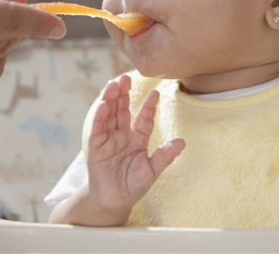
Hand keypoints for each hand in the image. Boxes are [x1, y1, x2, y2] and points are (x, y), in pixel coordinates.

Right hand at [87, 74, 184, 220]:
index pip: (143, 118)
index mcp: (137, 139)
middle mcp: (122, 135)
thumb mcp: (152, 170)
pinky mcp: (96, 147)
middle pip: (123, 110)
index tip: (156, 92)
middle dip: (124, 93)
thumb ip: (165, 156)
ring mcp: (108, 139)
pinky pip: (98, 129)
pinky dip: (100, 117)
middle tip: (126, 77)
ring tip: (113, 84)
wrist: (114, 201)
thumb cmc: (133, 186)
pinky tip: (104, 105)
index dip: (148, 106)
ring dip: (111, 99)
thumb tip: (182, 142)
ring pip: (110, 114)